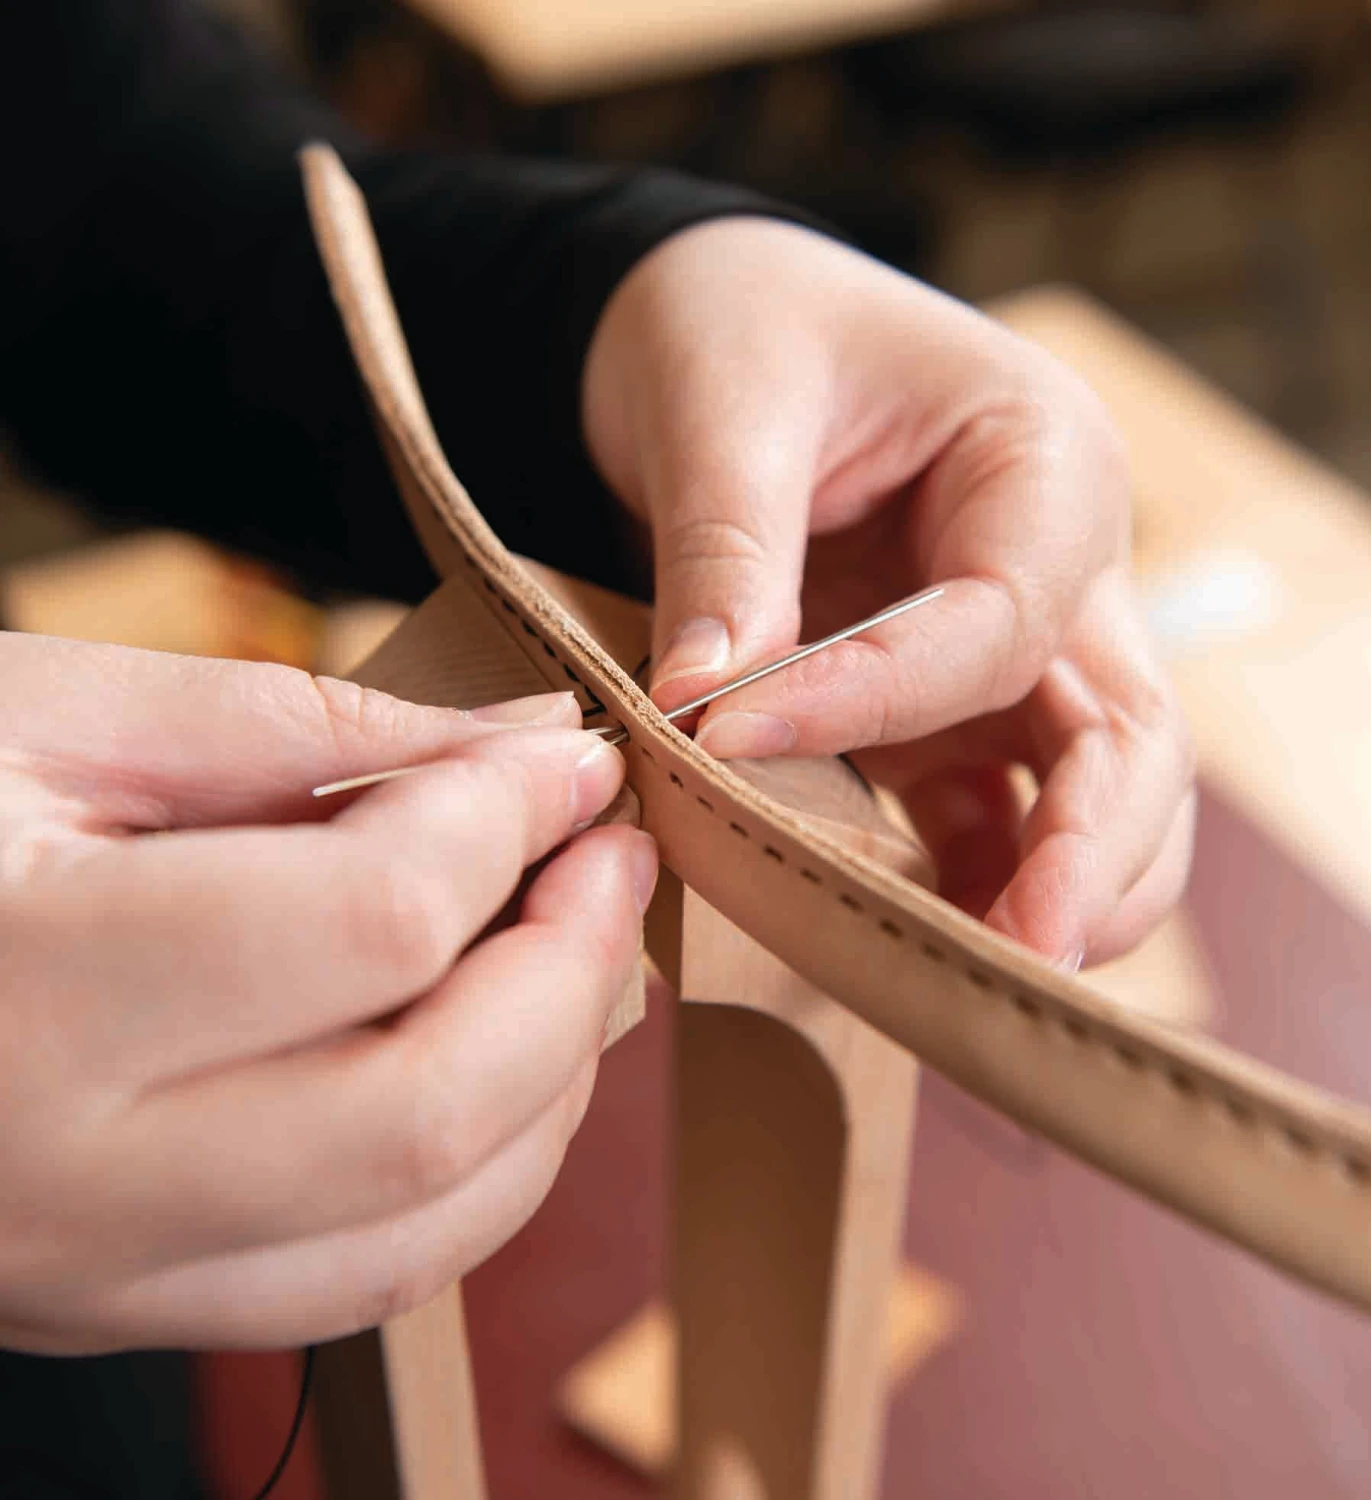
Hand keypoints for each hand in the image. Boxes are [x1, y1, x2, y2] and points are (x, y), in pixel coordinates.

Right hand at [0, 633, 655, 1352]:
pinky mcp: (120, 1302)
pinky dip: (479, 1169)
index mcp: (30, 985)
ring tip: (571, 948)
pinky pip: (364, 1279)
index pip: (374, 924)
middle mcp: (69, 1174)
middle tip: (607, 856)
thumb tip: (525, 750)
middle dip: (571, 968)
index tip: (570, 765)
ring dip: (553, 1080)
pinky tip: (499, 1056)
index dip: (510, 824)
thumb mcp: (52, 717)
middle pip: (433, 1107)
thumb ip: (305, 728)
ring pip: (427, 1226)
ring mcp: (96, 1270)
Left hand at [583, 218, 1193, 968]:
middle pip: (1132, 741)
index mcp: (1043, 462)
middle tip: (1012, 956)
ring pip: (1091, 800)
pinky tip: (905, 941)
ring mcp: (1016, 655)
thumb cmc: (740, 328)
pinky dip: (964, 886)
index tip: (734, 738)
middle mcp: (1061, 570)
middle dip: (1088, 856)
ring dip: (1050, 896)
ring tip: (968, 985)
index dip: (880, 697)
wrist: (719, 333)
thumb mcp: (723, 406)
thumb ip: (729, 554)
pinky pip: (989, 817)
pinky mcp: (952, 714)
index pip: (1002, 621)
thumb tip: (705, 701)